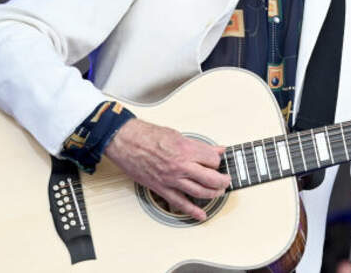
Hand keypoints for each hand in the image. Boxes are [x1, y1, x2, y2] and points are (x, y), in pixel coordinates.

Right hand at [103, 118, 230, 220]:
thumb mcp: (177, 134)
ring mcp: (171, 179)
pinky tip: (201, 214)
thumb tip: (216, 149)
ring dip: (212, 194)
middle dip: (222, 181)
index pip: (213, 159)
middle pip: (211, 178)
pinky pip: (179, 203)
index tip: (217, 161)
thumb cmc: (147, 135)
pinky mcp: (161, 188)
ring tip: (218, 192)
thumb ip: (198, 145)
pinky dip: (192, 211)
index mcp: (186, 149)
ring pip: (199, 192)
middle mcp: (181, 166)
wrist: (125, 142)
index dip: (217, 160)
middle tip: (225, 180)